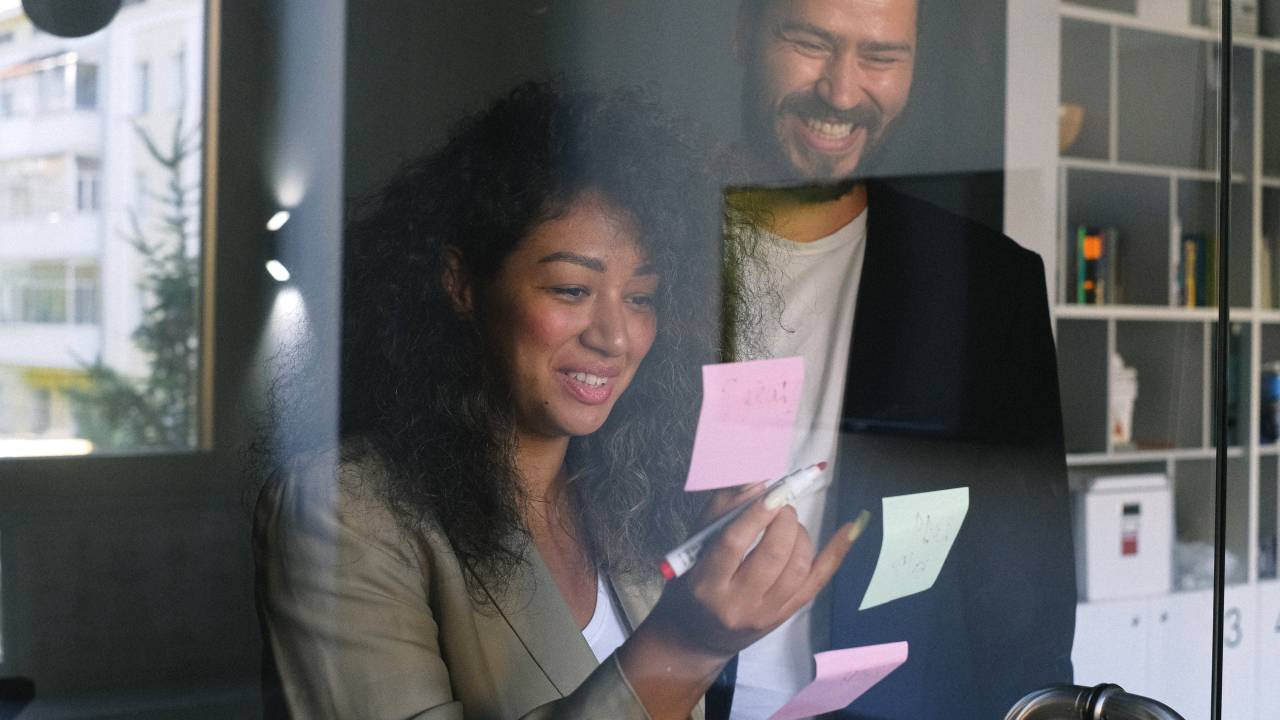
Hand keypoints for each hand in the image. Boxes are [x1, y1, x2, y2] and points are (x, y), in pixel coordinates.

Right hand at [654, 496, 859, 657]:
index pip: (733, 544)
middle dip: (784, 521)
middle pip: (772, 555)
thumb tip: (758, 483)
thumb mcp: (692, 548)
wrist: (697, 638)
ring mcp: (766, 614)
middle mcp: (737, 604)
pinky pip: (817, 581)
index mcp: (706, 583)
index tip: (771, 491)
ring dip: (800, 533)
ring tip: (788, 522)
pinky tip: (850, 528)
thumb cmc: (690, 585)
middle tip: (780, 505)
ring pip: (798, 567)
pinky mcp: (785, 616)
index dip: (755, 514)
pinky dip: (836, 552)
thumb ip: (720, 512)